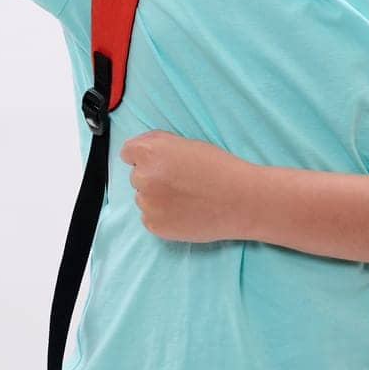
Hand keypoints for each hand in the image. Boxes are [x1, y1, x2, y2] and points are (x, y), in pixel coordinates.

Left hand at [118, 129, 255, 242]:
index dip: (143, 156)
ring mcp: (148, 204)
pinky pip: (149, 217)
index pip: (128, 152)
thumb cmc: (219, 168)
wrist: (240, 200)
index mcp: (150, 153)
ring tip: (186, 197)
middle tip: (180, 180)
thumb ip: (159, 144)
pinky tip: (185, 210)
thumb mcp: (188, 144)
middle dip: (153, 177)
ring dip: (157, 197)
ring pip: (143, 197)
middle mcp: (144, 177)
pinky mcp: (155, 225)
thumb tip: (139, 151)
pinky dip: (163, 215)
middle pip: (136, 175)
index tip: (158, 161)